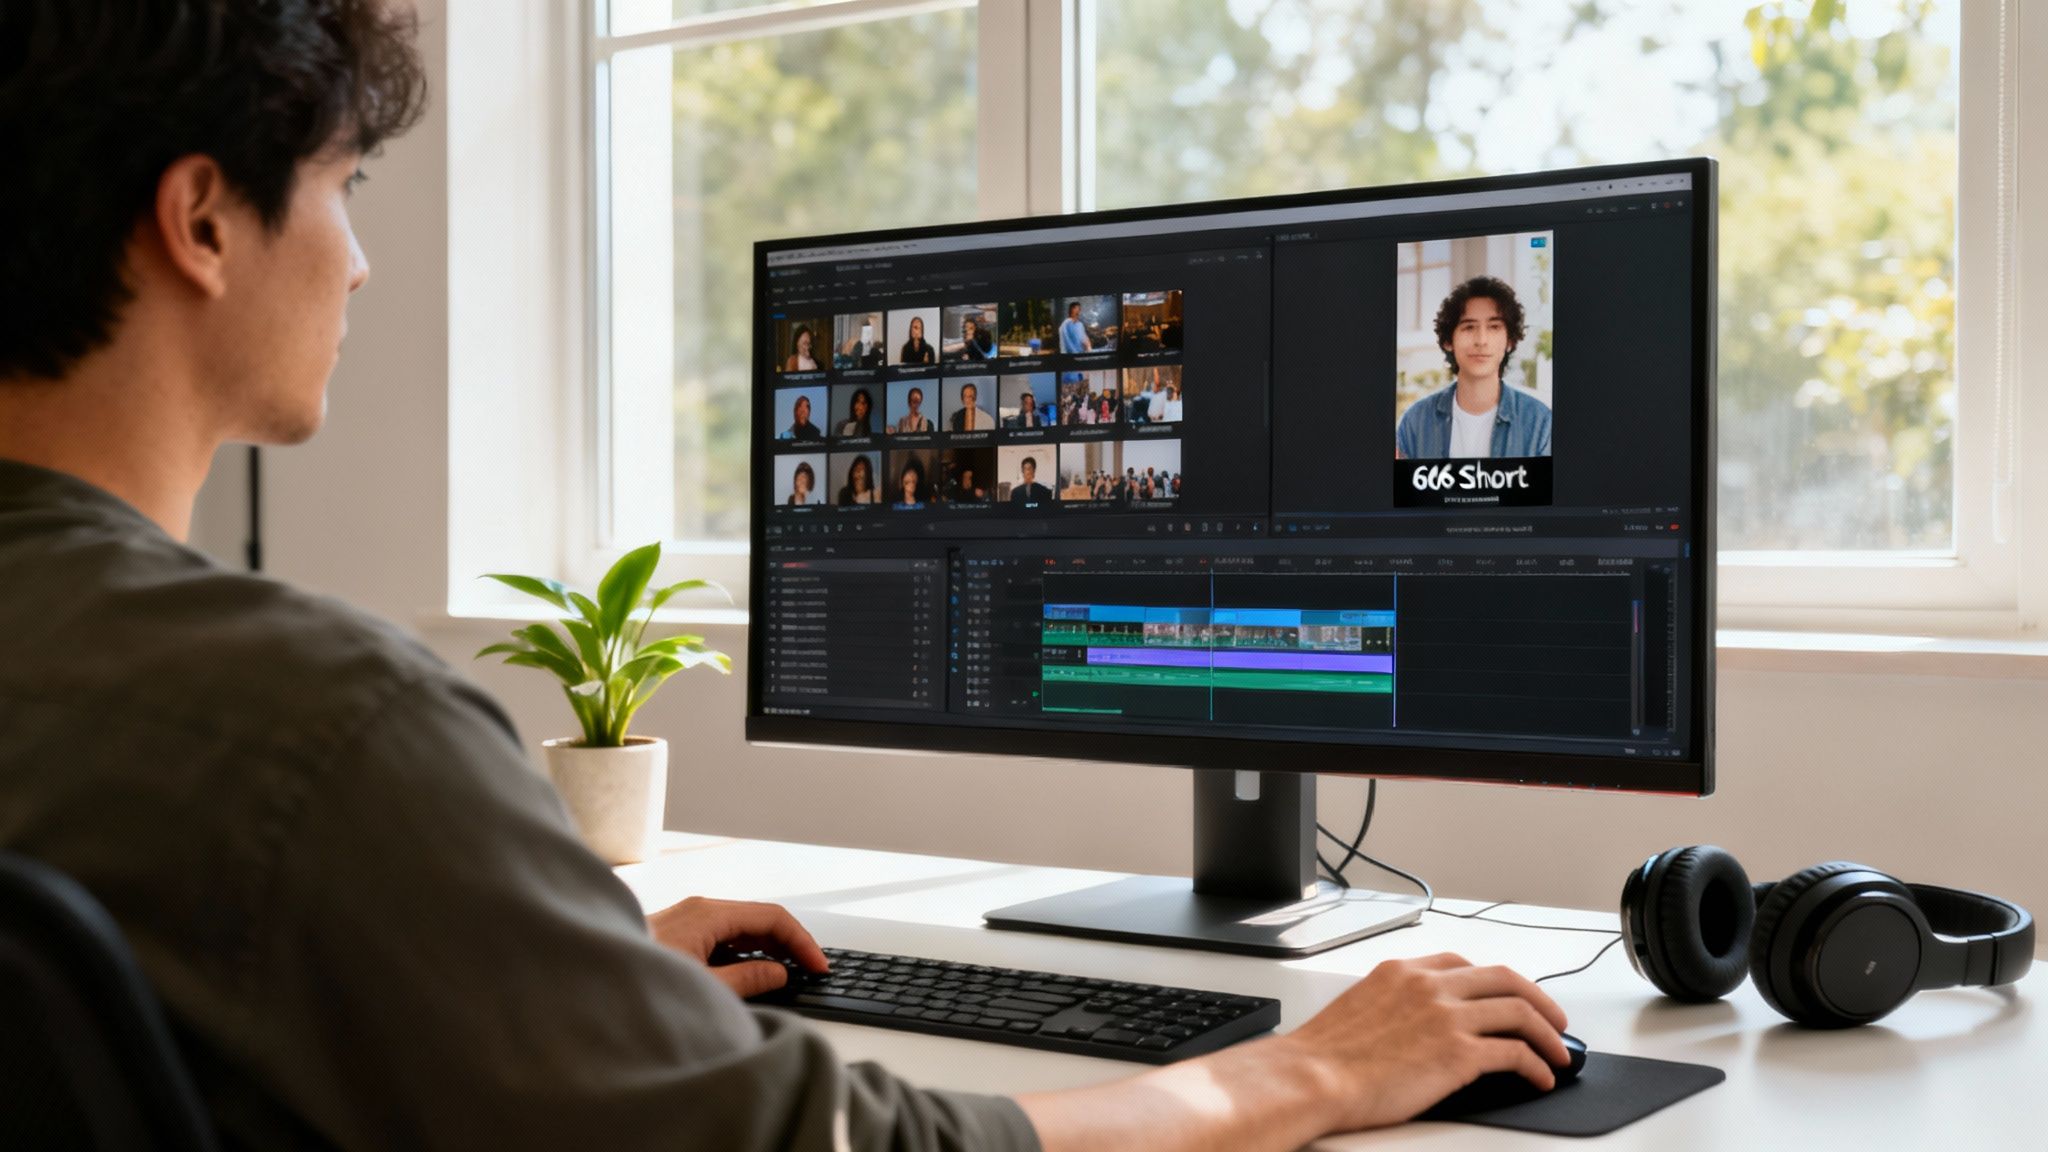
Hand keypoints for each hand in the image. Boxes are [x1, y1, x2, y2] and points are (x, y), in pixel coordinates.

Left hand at [647, 896, 829, 998]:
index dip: (802, 942)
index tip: (818, 966)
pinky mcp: (678, 934)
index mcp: (708, 914)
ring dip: (767, 949)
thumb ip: (746, 981)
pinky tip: (751, 973)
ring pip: (741, 928)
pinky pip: (723, 937)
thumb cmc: (634, 981)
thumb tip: (777, 973)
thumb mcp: (702, 987)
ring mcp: (687, 920)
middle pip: (759, 919)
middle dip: (789, 943)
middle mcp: (699, 910)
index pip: (772, 917)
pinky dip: (745, 952)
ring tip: (788, 974)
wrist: (585, 979)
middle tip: (811, 971)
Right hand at [1278, 952, 1570, 1133]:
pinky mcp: (1459, 1053)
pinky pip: (1515, 1053)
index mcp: (1402, 971)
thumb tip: (1417, 1027)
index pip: (1464, 964)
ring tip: (1558, 1053)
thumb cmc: (1324, 1055)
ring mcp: (1447, 1016)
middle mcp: (1429, 985)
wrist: (1312, 1077)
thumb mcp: (1360, 1008)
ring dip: (1548, 1034)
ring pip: (1519, 1012)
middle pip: (1504, 979)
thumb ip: (1395, 1005)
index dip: (1496, 982)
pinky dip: (1536, 1064)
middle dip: (1538, 1000)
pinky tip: (1540, 1077)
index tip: (1508, 996)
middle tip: (1554, 1018)